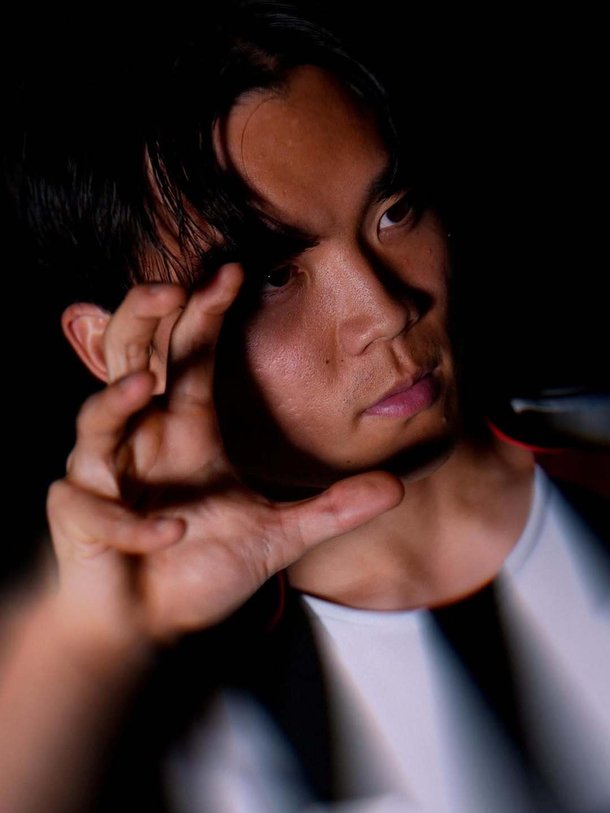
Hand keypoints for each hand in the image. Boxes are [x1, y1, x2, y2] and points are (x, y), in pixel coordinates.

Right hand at [47, 264, 402, 644]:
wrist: (155, 624)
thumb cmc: (202, 567)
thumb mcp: (277, 534)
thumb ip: (332, 509)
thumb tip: (398, 488)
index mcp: (187, 428)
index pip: (191, 355)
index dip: (205, 312)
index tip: (232, 270)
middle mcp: (144, 440)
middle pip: (131, 359)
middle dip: (144, 320)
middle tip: (172, 286)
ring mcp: (106, 475)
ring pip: (94, 419)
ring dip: (115, 401)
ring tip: (147, 385)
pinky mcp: (80, 518)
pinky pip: (91, 506)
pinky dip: (130, 521)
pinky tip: (171, 536)